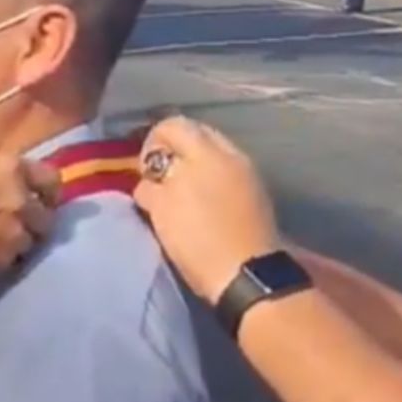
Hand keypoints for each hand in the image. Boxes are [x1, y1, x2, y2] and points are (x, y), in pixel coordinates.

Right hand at [0, 154, 60, 279]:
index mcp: (9, 168)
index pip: (50, 179)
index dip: (46, 193)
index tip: (40, 200)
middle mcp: (21, 199)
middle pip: (46, 216)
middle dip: (32, 223)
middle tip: (10, 228)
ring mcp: (16, 232)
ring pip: (30, 242)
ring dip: (16, 244)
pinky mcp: (5, 261)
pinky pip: (12, 262)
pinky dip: (0, 261)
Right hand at [133, 117, 283, 303]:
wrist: (247, 275)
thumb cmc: (198, 240)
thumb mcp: (161, 211)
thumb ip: (150, 187)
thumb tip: (148, 181)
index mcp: (205, 152)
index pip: (173, 125)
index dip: (151, 142)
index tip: (144, 171)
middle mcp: (231, 154)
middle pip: (196, 135)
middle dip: (175, 151)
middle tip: (160, 180)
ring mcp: (248, 173)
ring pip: (213, 155)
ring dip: (194, 166)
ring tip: (180, 194)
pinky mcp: (257, 194)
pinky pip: (226, 173)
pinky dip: (211, 180)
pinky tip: (203, 204)